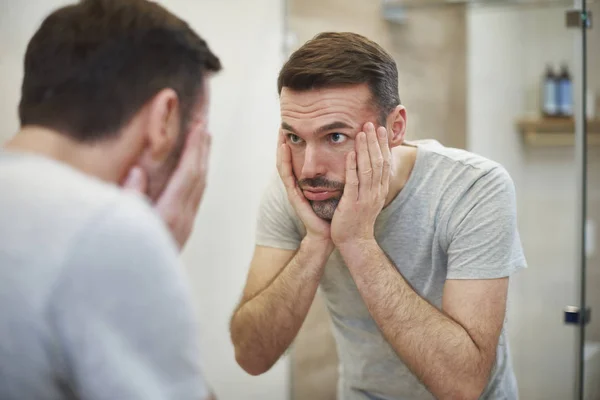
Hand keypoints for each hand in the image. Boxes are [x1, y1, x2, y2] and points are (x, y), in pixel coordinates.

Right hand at [123, 121, 211, 249]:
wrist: (139, 298)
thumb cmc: (123, 260)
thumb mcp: (121, 226)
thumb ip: (130, 197)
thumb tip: (139, 171)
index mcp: (169, 214)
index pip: (188, 174)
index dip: (195, 149)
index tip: (200, 126)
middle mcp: (183, 219)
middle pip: (199, 177)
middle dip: (202, 150)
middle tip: (205, 124)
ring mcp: (185, 226)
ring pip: (199, 187)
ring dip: (202, 162)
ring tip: (202, 141)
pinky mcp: (181, 232)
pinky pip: (194, 197)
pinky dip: (196, 177)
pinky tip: (192, 172)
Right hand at [277, 132, 331, 244]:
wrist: (330, 233)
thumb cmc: (335, 212)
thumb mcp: (336, 188)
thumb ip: (337, 174)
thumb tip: (350, 155)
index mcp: (307, 182)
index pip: (300, 160)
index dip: (297, 144)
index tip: (297, 126)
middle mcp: (299, 184)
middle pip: (288, 160)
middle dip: (284, 143)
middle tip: (282, 126)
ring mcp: (294, 191)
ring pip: (284, 165)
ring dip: (280, 148)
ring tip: (280, 133)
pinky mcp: (295, 196)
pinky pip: (287, 176)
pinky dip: (284, 161)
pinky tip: (284, 149)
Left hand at [331, 122, 390, 245]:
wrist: (354, 242)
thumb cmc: (358, 220)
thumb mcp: (369, 199)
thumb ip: (370, 183)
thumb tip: (370, 166)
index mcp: (380, 190)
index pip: (385, 163)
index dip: (382, 145)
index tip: (380, 129)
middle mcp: (376, 192)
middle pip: (378, 162)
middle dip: (375, 142)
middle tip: (371, 123)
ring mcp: (365, 198)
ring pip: (368, 169)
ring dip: (365, 149)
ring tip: (362, 133)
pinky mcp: (352, 204)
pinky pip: (354, 182)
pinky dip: (353, 167)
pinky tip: (351, 154)